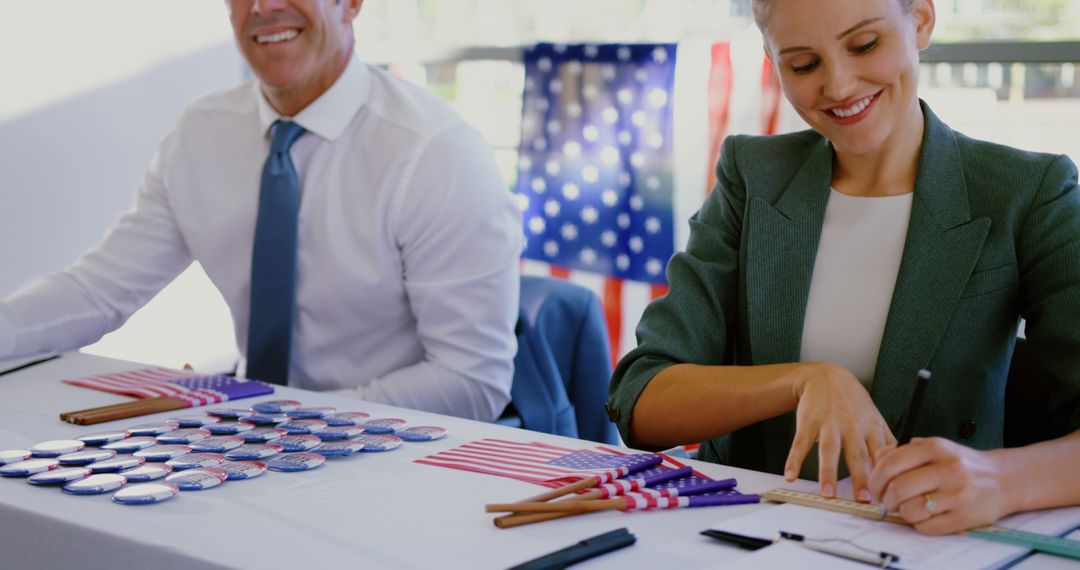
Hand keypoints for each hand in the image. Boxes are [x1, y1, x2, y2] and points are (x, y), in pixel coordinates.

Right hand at [785, 362, 894, 502]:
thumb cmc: (853, 402)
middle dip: (860, 477)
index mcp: (871, 428)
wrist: (826, 375)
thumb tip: (902, 468)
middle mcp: (851, 426)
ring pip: (829, 450)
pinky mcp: (808, 422)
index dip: (886, 474)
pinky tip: (790, 475)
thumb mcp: (875, 418)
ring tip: (827, 494)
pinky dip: (794, 460)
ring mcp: (828, 424)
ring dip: (827, 472)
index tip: (888, 494)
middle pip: (857, 454)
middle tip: (863, 499)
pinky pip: (800, 443)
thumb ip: (887, 443)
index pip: (881, 455)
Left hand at [869, 437, 1010, 534]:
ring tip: (906, 508)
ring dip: (901, 512)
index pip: (890, 464)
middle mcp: (948, 469)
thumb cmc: (961, 463)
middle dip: (885, 499)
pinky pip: (927, 526)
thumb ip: (903, 452)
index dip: (875, 480)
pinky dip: (919, 524)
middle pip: (897, 489)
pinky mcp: (965, 517)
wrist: (1003, 479)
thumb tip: (875, 461)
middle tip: (886, 501)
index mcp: (936, 447)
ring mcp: (958, 494)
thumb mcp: (934, 447)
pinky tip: (924, 515)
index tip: (875, 488)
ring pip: (910, 510)